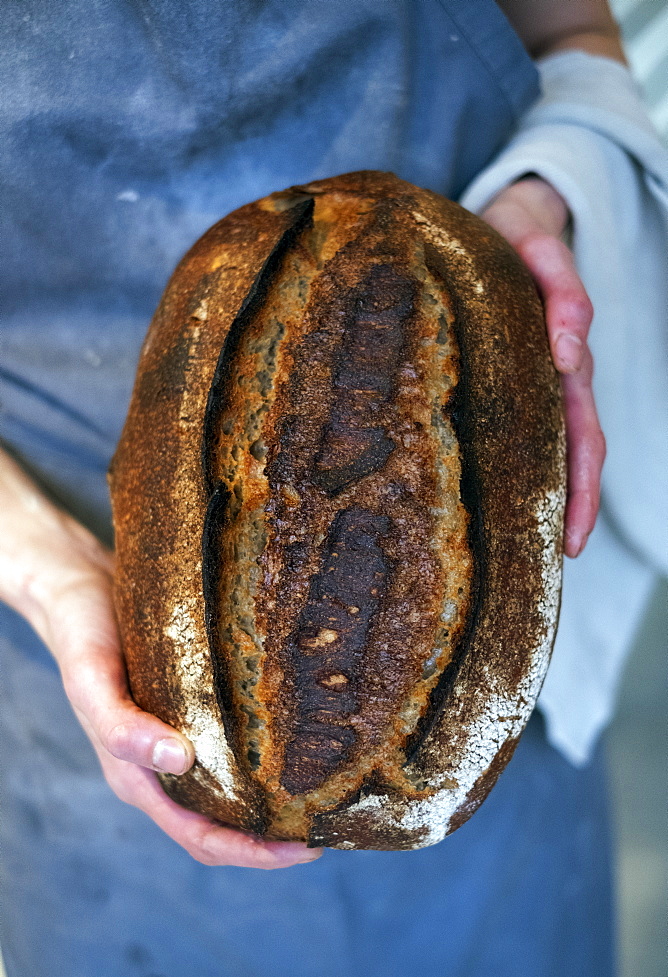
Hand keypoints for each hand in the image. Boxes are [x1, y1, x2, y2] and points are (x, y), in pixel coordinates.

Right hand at [0, 450, 321, 867]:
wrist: (80, 586)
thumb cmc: (82, 635)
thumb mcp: (91, 680)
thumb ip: (120, 727)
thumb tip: (177, 760)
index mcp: (138, 777)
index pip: (201, 836)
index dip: (252, 852)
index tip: (304, 848)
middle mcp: (166, 766)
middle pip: (226, 821)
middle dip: (275, 835)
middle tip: (329, 820)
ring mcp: (183, 736)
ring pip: (235, 785)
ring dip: (275, 799)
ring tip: (325, 788)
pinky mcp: (198, 705)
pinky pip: (237, 740)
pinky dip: (268, 752)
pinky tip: (300, 734)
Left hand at [481, 176, 605, 556]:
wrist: (505, 221)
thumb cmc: (512, 238)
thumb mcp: (535, 245)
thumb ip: (559, 285)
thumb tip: (568, 349)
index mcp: (559, 355)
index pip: (581, 428)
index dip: (581, 481)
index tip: (572, 528)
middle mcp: (554, 376)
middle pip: (577, 447)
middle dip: (576, 501)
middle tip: (567, 550)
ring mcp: (537, 378)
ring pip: (556, 443)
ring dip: (558, 493)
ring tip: (544, 545)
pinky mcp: (512, 377)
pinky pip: (526, 426)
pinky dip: (525, 465)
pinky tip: (509, 501)